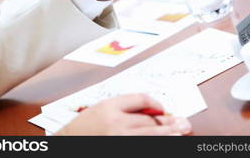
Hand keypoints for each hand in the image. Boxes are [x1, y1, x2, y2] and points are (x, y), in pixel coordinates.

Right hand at [55, 94, 191, 135]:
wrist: (65, 144)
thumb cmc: (81, 130)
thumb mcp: (99, 109)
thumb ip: (123, 107)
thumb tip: (152, 110)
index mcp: (109, 107)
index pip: (141, 99)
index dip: (157, 103)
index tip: (164, 109)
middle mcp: (115, 123)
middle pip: (149, 120)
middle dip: (169, 122)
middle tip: (184, 124)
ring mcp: (118, 140)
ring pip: (150, 135)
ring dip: (168, 135)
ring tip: (181, 133)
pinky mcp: (120, 149)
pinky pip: (142, 145)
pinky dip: (154, 145)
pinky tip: (164, 143)